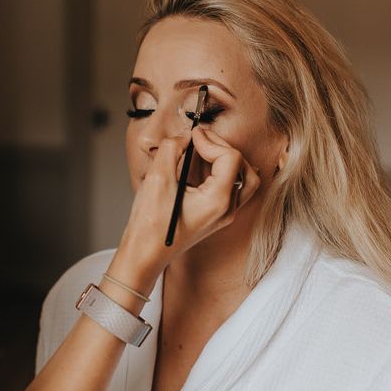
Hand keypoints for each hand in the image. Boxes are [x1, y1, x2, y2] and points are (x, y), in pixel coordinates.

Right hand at [111, 128, 259, 291]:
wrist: (145, 255)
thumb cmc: (150, 224)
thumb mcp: (157, 178)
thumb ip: (171, 150)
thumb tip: (183, 138)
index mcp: (219, 201)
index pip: (230, 158)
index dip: (211, 141)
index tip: (192, 135)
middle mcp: (227, 209)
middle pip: (244, 168)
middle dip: (223, 147)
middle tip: (200, 138)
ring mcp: (224, 215)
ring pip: (245, 180)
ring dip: (229, 160)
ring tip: (206, 149)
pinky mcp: (216, 217)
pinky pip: (233, 190)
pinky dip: (225, 172)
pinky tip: (206, 166)